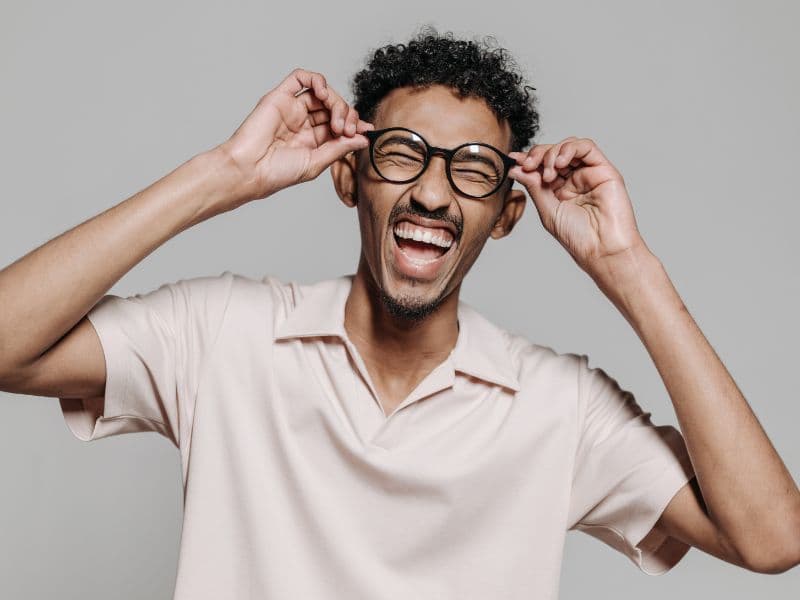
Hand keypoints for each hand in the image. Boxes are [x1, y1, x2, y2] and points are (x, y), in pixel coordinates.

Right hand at [217, 68, 373, 204]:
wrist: (250, 169)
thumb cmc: (277, 173)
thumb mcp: (316, 162)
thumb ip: (339, 148)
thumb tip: (362, 139)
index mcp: (312, 141)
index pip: (339, 125)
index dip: (354, 125)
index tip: (366, 130)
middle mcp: (303, 123)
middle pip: (334, 107)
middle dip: (346, 115)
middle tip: (345, 129)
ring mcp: (292, 109)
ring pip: (322, 92)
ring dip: (336, 101)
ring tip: (336, 120)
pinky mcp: (280, 97)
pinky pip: (300, 78)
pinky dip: (317, 81)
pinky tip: (323, 94)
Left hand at [508, 137, 647, 277]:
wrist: (602, 248)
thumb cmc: (578, 237)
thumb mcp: (548, 210)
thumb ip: (534, 187)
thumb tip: (515, 169)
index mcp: (558, 190)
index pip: (541, 166)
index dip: (527, 159)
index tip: (513, 159)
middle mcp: (573, 179)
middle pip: (553, 152)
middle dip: (537, 155)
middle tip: (528, 166)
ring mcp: (588, 173)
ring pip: (568, 146)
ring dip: (552, 153)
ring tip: (548, 173)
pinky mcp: (603, 170)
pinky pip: (586, 147)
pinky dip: (570, 148)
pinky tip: (560, 162)